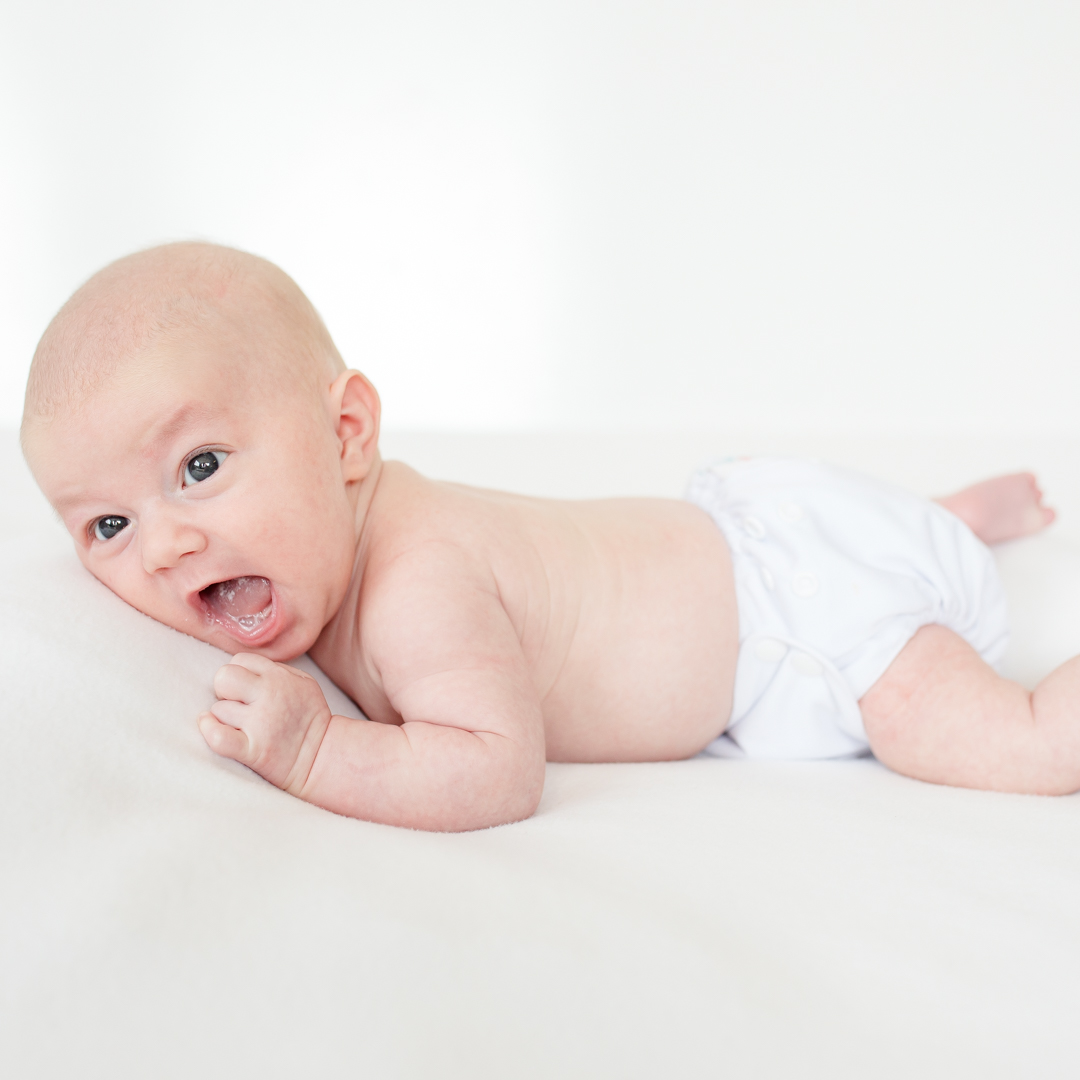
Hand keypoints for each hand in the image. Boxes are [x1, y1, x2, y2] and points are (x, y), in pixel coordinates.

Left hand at [198, 653, 332, 793]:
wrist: (322, 755)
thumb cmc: (309, 717)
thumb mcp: (303, 681)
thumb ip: (274, 669)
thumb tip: (242, 668)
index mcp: (279, 677)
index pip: (239, 661)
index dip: (238, 674)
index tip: (245, 689)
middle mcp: (270, 696)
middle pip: (224, 677)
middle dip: (224, 690)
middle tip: (236, 704)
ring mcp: (260, 724)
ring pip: (218, 709)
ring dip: (224, 717)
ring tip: (241, 725)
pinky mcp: (253, 750)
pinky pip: (218, 737)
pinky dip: (209, 731)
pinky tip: (210, 727)